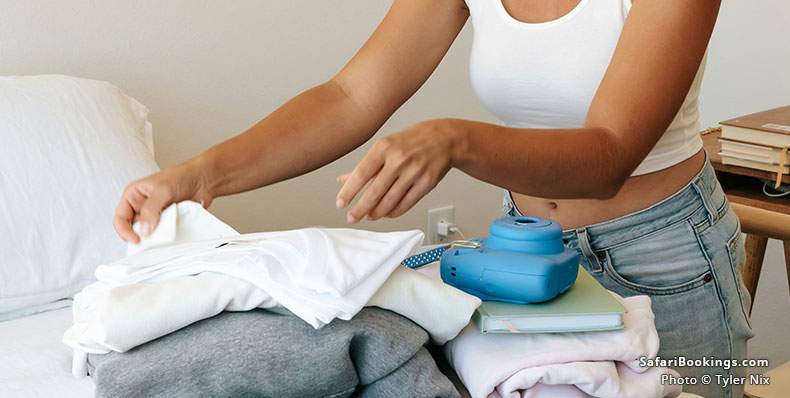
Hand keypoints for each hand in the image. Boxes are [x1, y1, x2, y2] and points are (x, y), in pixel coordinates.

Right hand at [114, 158, 212, 242]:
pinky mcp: (168, 221)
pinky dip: (167, 235)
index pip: (120, 218)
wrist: (204, 179)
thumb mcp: (162, 190)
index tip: (136, 240)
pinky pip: (164, 233)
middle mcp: (142, 206)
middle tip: (151, 241)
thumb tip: (144, 229)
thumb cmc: (181, 176)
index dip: (125, 231)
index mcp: (133, 195)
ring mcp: (155, 215)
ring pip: (149, 233)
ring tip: (165, 234)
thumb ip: (151, 209)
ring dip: (156, 236)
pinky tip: (174, 232)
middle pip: (134, 228)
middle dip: (142, 235)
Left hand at [336, 119, 462, 222]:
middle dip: (360, 208)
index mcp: (384, 147)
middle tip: (351, 217)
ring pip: (390, 201)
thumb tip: (343, 180)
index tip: (340, 203)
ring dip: (376, 213)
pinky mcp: (427, 183)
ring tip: (368, 216)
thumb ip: (365, 165)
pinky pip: (406, 204)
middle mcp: (399, 159)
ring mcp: (414, 172)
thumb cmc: (412, 141)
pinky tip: (386, 213)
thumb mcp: (386, 145)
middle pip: (375, 191)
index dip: (349, 192)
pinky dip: (394, 212)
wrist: (445, 138)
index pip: (361, 174)